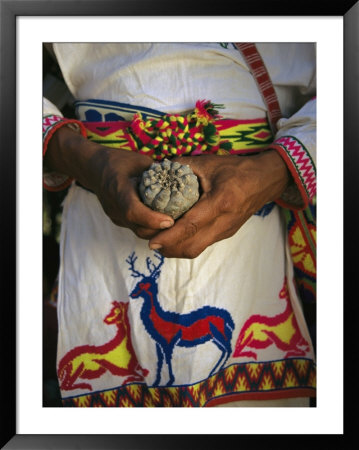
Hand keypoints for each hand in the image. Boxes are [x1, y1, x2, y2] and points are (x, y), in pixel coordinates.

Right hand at [44, 126, 173, 238]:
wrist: (93, 168)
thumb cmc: (118, 161)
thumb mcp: (139, 161)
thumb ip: (157, 173)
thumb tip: (179, 182)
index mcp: (118, 189)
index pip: (133, 211)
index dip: (152, 219)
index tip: (171, 221)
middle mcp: (114, 207)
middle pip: (139, 228)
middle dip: (161, 230)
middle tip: (182, 224)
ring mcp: (115, 216)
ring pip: (138, 232)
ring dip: (157, 231)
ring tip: (176, 224)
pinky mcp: (118, 220)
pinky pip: (136, 228)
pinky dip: (150, 227)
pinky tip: (164, 221)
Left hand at [148, 151, 289, 257]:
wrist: (265, 180)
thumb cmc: (236, 169)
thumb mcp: (208, 162)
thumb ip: (182, 166)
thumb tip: (157, 170)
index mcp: (220, 202)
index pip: (191, 225)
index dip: (169, 236)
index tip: (152, 241)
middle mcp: (224, 222)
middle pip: (192, 246)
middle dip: (167, 247)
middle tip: (149, 240)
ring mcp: (226, 231)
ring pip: (196, 249)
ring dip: (175, 249)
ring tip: (158, 241)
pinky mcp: (225, 234)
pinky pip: (201, 245)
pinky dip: (184, 245)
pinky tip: (173, 237)